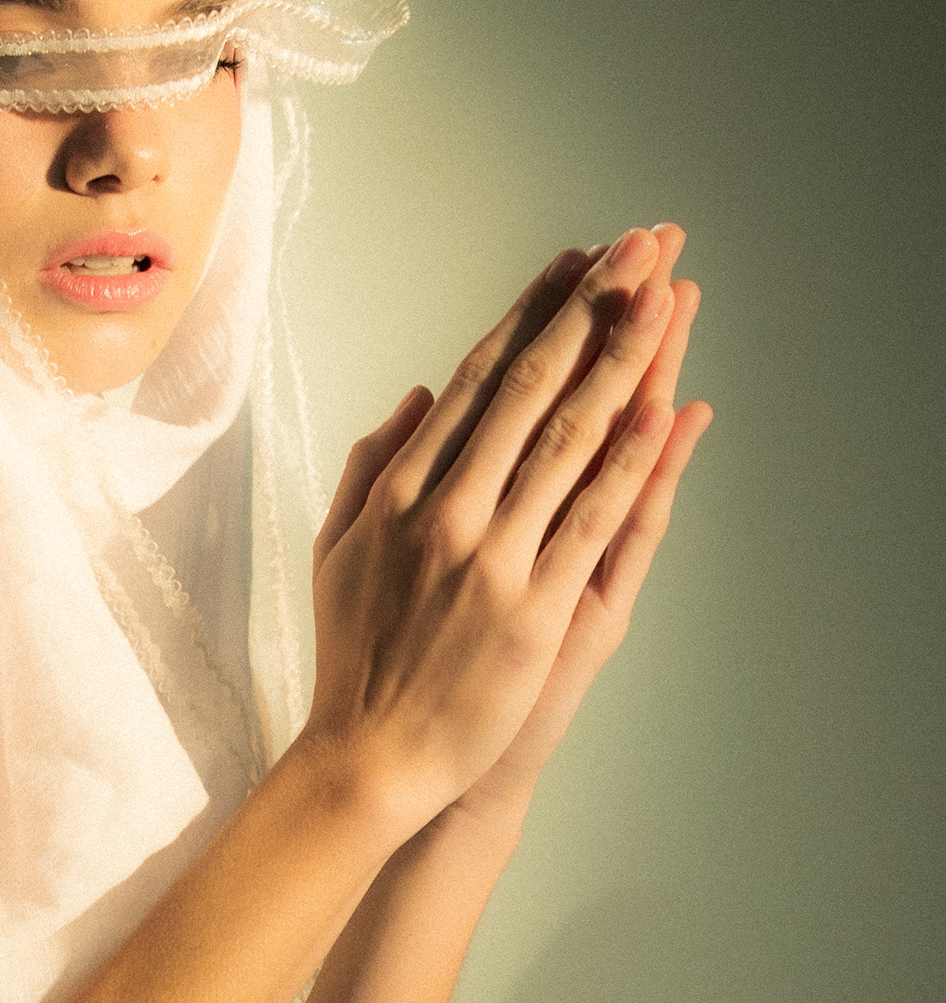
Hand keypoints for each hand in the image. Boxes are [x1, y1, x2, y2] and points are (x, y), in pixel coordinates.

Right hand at [301, 226, 708, 836]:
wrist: (367, 756)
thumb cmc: (352, 656)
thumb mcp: (336, 549)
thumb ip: (372, 466)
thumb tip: (419, 398)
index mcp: (399, 488)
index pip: (480, 378)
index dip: (535, 312)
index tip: (577, 262)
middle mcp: (447, 509)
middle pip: (534, 387)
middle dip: (593, 307)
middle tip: (641, 246)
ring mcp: (493, 556)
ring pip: (570, 438)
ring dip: (625, 360)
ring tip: (666, 297)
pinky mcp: (534, 608)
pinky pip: (592, 519)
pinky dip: (631, 463)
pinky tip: (663, 410)